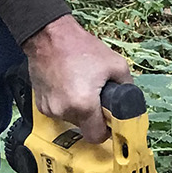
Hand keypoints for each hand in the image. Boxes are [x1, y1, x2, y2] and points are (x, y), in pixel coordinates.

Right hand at [23, 15, 130, 143]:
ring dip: (79, 108)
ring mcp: (49, 109)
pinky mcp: (40, 104)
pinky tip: (68, 85)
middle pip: (84, 126)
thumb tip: (131, 103)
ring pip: (71, 119)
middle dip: (93, 115)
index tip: (109, 121)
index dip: (106, 131)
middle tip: (96, 95)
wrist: (49, 36)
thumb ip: (127, 87)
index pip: (97, 136)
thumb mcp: (116, 65)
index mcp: (84, 105)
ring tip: (80, 85)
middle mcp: (64, 111)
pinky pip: (59, 111)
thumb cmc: (81, 48)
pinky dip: (66, 103)